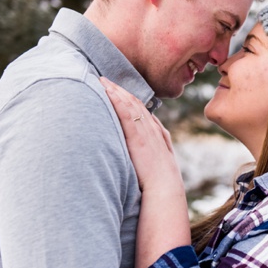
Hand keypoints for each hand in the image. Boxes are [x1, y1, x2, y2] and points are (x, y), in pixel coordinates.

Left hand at [100, 77, 180, 192]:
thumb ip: (156, 147)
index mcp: (157, 133)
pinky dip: (117, 100)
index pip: (142, 110)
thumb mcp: (161, 161)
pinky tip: (108, 92)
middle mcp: (151, 129)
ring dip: (116, 91)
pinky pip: (126, 114)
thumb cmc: (161, 181)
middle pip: (135, 103)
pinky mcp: (136, 138)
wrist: (164, 188)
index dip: (130, 99)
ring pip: (129, 105)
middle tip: (106, 80)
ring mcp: (144, 132)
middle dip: (120, 90)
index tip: (119, 91)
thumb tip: (148, 142)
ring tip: (103, 81)